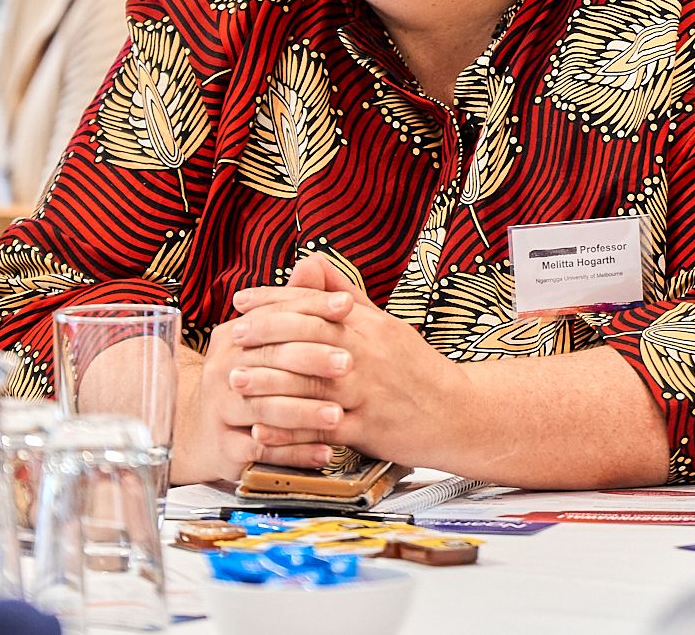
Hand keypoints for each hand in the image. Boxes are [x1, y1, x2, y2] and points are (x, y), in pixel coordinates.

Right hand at [173, 288, 356, 481]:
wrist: (208, 431)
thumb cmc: (250, 379)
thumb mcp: (266, 341)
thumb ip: (293, 307)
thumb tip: (315, 263)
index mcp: (233, 336)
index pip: (273, 315)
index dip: (311, 307)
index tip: (347, 306)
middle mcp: (221, 369)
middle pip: (269, 361)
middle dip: (311, 361)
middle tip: (349, 364)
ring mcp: (220, 409)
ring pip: (266, 409)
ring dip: (305, 412)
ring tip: (340, 415)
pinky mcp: (225, 447)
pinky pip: (264, 451)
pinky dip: (296, 452)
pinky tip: (326, 452)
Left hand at [228, 255, 466, 467]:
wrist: (460, 413)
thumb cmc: (415, 369)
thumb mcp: (383, 324)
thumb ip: (343, 295)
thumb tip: (308, 264)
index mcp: (368, 325)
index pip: (314, 303)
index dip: (274, 299)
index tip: (242, 301)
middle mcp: (367, 354)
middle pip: (309, 337)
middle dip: (266, 335)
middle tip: (233, 337)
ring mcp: (368, 392)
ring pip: (311, 383)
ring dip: (269, 382)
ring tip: (236, 381)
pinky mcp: (370, 429)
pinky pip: (322, 429)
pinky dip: (289, 430)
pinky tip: (261, 428)